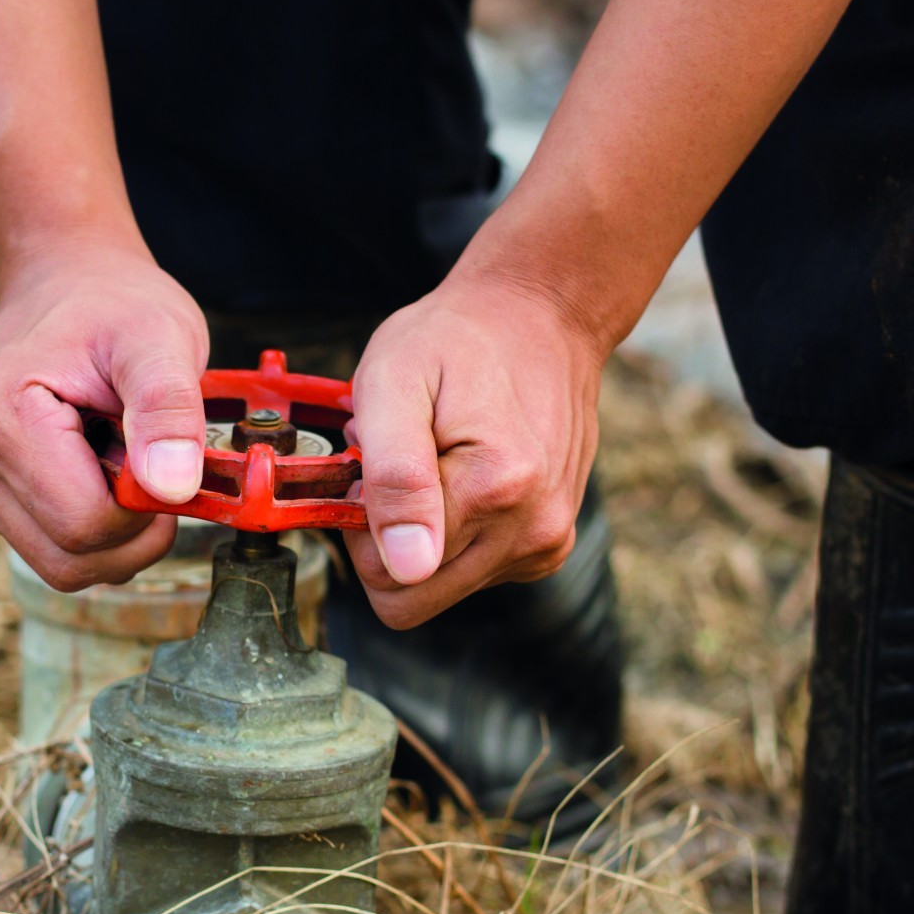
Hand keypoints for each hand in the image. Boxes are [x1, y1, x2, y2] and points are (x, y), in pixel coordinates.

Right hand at [0, 243, 208, 590]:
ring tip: (121, 456)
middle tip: (155, 464)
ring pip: (61, 564)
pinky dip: (91, 525)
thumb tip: (171, 488)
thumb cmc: (113, 304)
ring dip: (115, 532)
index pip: (84, 524)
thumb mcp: (159, 339)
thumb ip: (168, 410)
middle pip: (69, 558)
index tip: (166, 457)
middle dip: (132, 531)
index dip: (145, 509)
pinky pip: (50, 549)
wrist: (66, 280)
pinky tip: (95, 465)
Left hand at [345, 274, 607, 627]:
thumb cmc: (456, 340)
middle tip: (398, 467)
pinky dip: (454, 532)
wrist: (539, 317)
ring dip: (423, 533)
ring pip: (443, 587)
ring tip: (434, 460)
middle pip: (417, 595)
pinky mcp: (549, 545)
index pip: (390, 577)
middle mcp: (534, 528)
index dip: (363, 528)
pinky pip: (475, 572)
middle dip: (389, 539)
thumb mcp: (394, 383)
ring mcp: (547, 542)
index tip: (372, 469)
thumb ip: (394, 477)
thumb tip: (407, 568)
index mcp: (496, 489)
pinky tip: (462, 474)